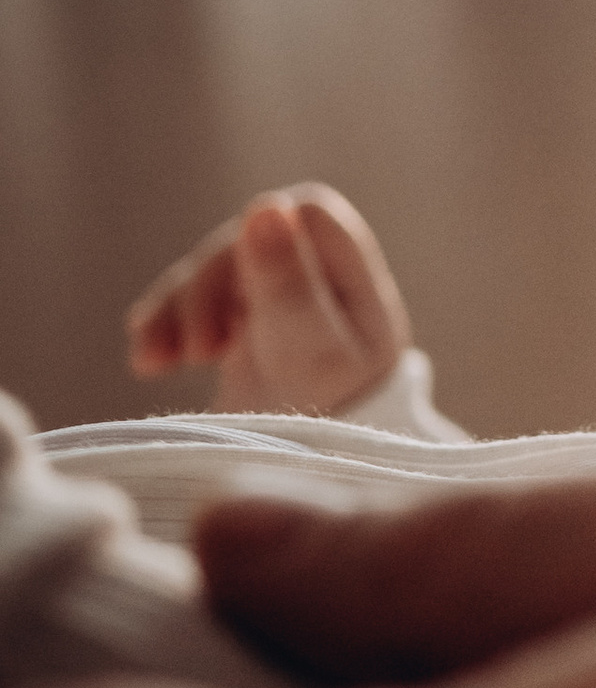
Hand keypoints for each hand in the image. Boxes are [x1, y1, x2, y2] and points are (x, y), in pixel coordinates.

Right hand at [125, 184, 410, 417]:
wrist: (307, 480)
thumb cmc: (332, 416)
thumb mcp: (314, 354)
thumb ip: (291, 285)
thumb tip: (267, 207)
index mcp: (353, 273)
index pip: (304, 212)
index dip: (259, 244)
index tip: (237, 305)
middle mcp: (319, 276)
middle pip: (246, 242)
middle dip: (205, 290)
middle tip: (194, 355)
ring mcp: (278, 298)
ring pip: (211, 273)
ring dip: (175, 311)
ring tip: (155, 364)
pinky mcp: (242, 326)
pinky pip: (193, 303)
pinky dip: (164, 325)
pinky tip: (148, 358)